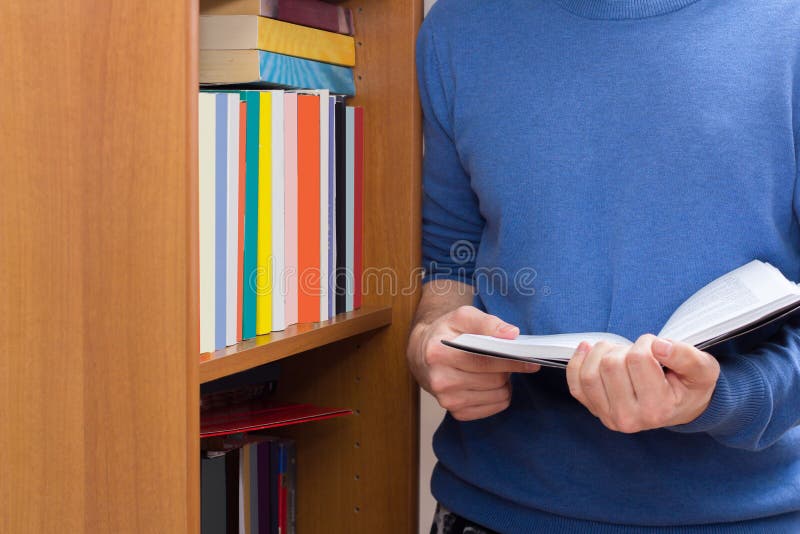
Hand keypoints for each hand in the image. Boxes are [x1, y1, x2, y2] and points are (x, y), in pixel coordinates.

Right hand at [407, 305, 540, 420]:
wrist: (421, 354)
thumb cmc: (446, 333)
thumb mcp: (462, 317)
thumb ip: (487, 322)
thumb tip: (512, 334)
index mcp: (438, 353)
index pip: (483, 360)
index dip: (511, 360)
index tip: (531, 360)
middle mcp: (440, 380)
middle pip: (495, 380)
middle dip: (507, 368)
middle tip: (504, 357)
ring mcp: (447, 400)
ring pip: (499, 395)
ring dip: (504, 382)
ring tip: (493, 369)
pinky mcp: (457, 413)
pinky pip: (495, 407)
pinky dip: (498, 394)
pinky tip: (488, 382)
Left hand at [566, 334, 719, 432]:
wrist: (681, 406)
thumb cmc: (691, 385)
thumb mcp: (703, 369)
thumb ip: (686, 356)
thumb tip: (659, 346)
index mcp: (657, 409)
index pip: (638, 359)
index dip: (647, 342)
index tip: (657, 347)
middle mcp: (630, 418)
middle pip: (611, 364)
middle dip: (624, 348)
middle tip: (639, 353)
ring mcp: (608, 416)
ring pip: (589, 373)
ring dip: (602, 353)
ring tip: (621, 353)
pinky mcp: (594, 409)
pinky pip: (575, 383)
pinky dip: (578, 362)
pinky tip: (588, 350)